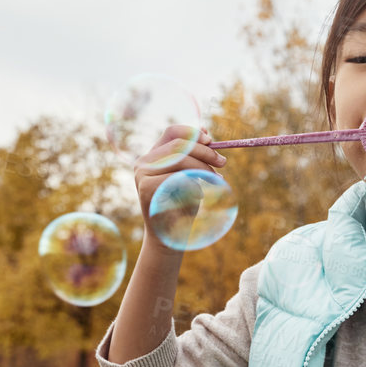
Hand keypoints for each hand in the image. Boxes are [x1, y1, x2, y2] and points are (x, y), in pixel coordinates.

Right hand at [133, 124, 226, 242]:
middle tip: (223, 162)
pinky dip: (195, 186)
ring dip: (203, 169)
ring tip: (214, 181)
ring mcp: (143, 174)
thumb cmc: (182, 205)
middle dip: (205, 152)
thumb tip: (206, 129)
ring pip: (181, 159)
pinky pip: (179, 177)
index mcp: (153, 156)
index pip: (172, 132)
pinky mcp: (147, 187)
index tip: (211, 141)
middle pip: (179, 145)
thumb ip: (194, 155)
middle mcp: (143, 162)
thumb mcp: (191, 176)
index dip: (193, 132)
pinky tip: (197, 197)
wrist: (170, 237)